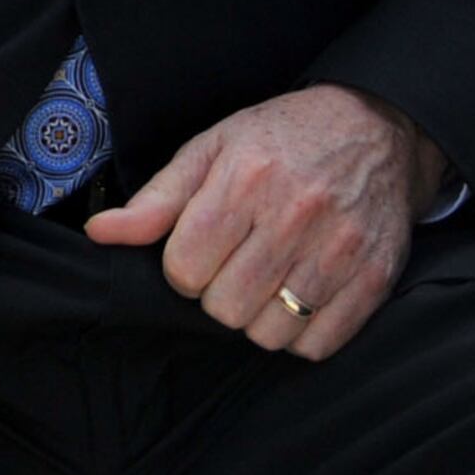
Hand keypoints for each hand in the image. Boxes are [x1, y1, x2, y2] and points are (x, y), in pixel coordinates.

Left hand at [82, 84, 447, 359]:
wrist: (374, 130)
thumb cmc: (280, 140)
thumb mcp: (209, 150)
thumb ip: (155, 200)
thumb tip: (99, 234)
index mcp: (244, 181)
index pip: (185, 268)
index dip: (182, 268)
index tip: (198, 252)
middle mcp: (294, 217)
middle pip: (225, 307)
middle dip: (217, 294)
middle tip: (233, 268)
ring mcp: (339, 251)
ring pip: (270, 334)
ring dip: (258, 319)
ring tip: (266, 284)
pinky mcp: (375, 279)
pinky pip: (319, 344)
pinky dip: (301, 334)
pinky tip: (298, 299)